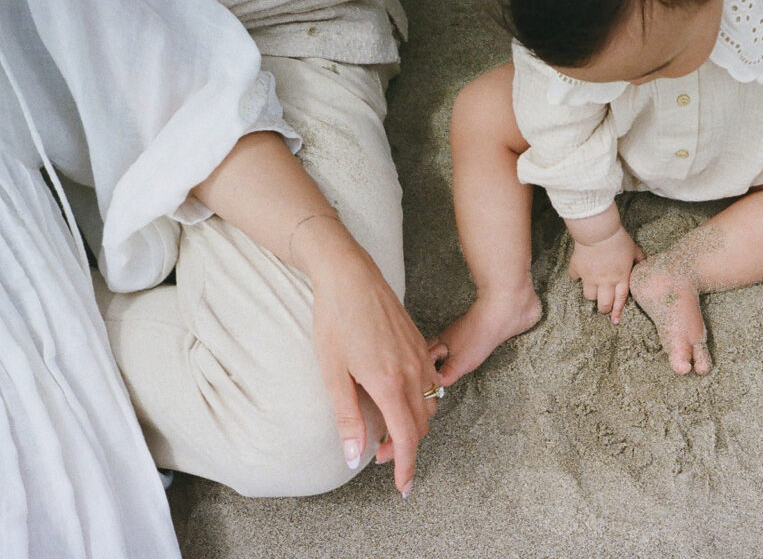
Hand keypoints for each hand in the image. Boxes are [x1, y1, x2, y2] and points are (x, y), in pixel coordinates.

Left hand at [303, 220, 437, 496]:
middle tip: (380, 456)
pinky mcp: (418, 342)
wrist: (349, 275)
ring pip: (429, 404)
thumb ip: (348, 417)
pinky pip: (429, 382)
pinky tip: (397, 397)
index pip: (408, 438)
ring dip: (413, 424)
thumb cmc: (335, 321)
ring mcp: (419, 356)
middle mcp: (412, 372)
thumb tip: (353, 457)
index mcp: (390, 384)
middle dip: (406, 447)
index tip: (404, 488)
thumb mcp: (333, 373)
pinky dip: (418, 400)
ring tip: (387, 429)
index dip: (407, 467)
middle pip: (421, 425)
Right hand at [568, 226, 644, 323]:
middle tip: (603, 305)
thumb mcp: (634, 248)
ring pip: (588, 296)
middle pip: (603, 303)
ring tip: (593, 288)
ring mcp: (590, 277)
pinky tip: (580, 272)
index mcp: (621, 278)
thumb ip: (639, 259)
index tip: (615, 321)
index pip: (620, 300)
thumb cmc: (618, 239)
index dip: (617, 311)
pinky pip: (575, 278)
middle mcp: (605, 281)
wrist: (598, 231)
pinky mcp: (578, 269)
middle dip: (603, 308)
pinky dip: (577, 276)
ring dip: (591, 294)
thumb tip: (643, 264)